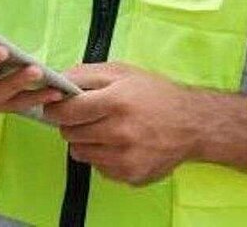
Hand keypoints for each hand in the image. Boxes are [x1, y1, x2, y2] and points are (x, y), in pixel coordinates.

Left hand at [43, 62, 202, 186]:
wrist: (192, 124)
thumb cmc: (155, 93)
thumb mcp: (122, 71)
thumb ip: (85, 73)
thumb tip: (56, 80)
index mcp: (116, 101)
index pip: (68, 111)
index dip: (55, 108)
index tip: (54, 106)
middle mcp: (120, 132)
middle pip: (70, 133)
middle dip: (71, 123)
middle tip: (84, 116)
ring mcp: (125, 157)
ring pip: (80, 152)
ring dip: (84, 140)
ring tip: (103, 129)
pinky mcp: (130, 175)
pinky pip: (98, 167)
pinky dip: (100, 155)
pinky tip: (117, 144)